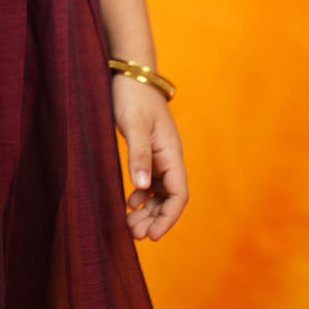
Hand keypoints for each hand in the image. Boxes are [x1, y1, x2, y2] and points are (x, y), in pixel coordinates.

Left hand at [111, 73, 188, 240]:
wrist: (130, 74)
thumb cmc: (132, 96)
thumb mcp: (133, 124)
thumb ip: (138, 154)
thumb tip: (142, 186)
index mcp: (172, 153)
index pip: (179, 195)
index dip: (168, 218)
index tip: (152, 235)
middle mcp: (169, 158)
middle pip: (170, 199)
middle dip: (155, 219)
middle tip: (133, 234)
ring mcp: (160, 156)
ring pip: (160, 193)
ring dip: (148, 211)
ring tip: (129, 226)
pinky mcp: (148, 152)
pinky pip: (150, 183)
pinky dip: (142, 196)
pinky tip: (129, 203)